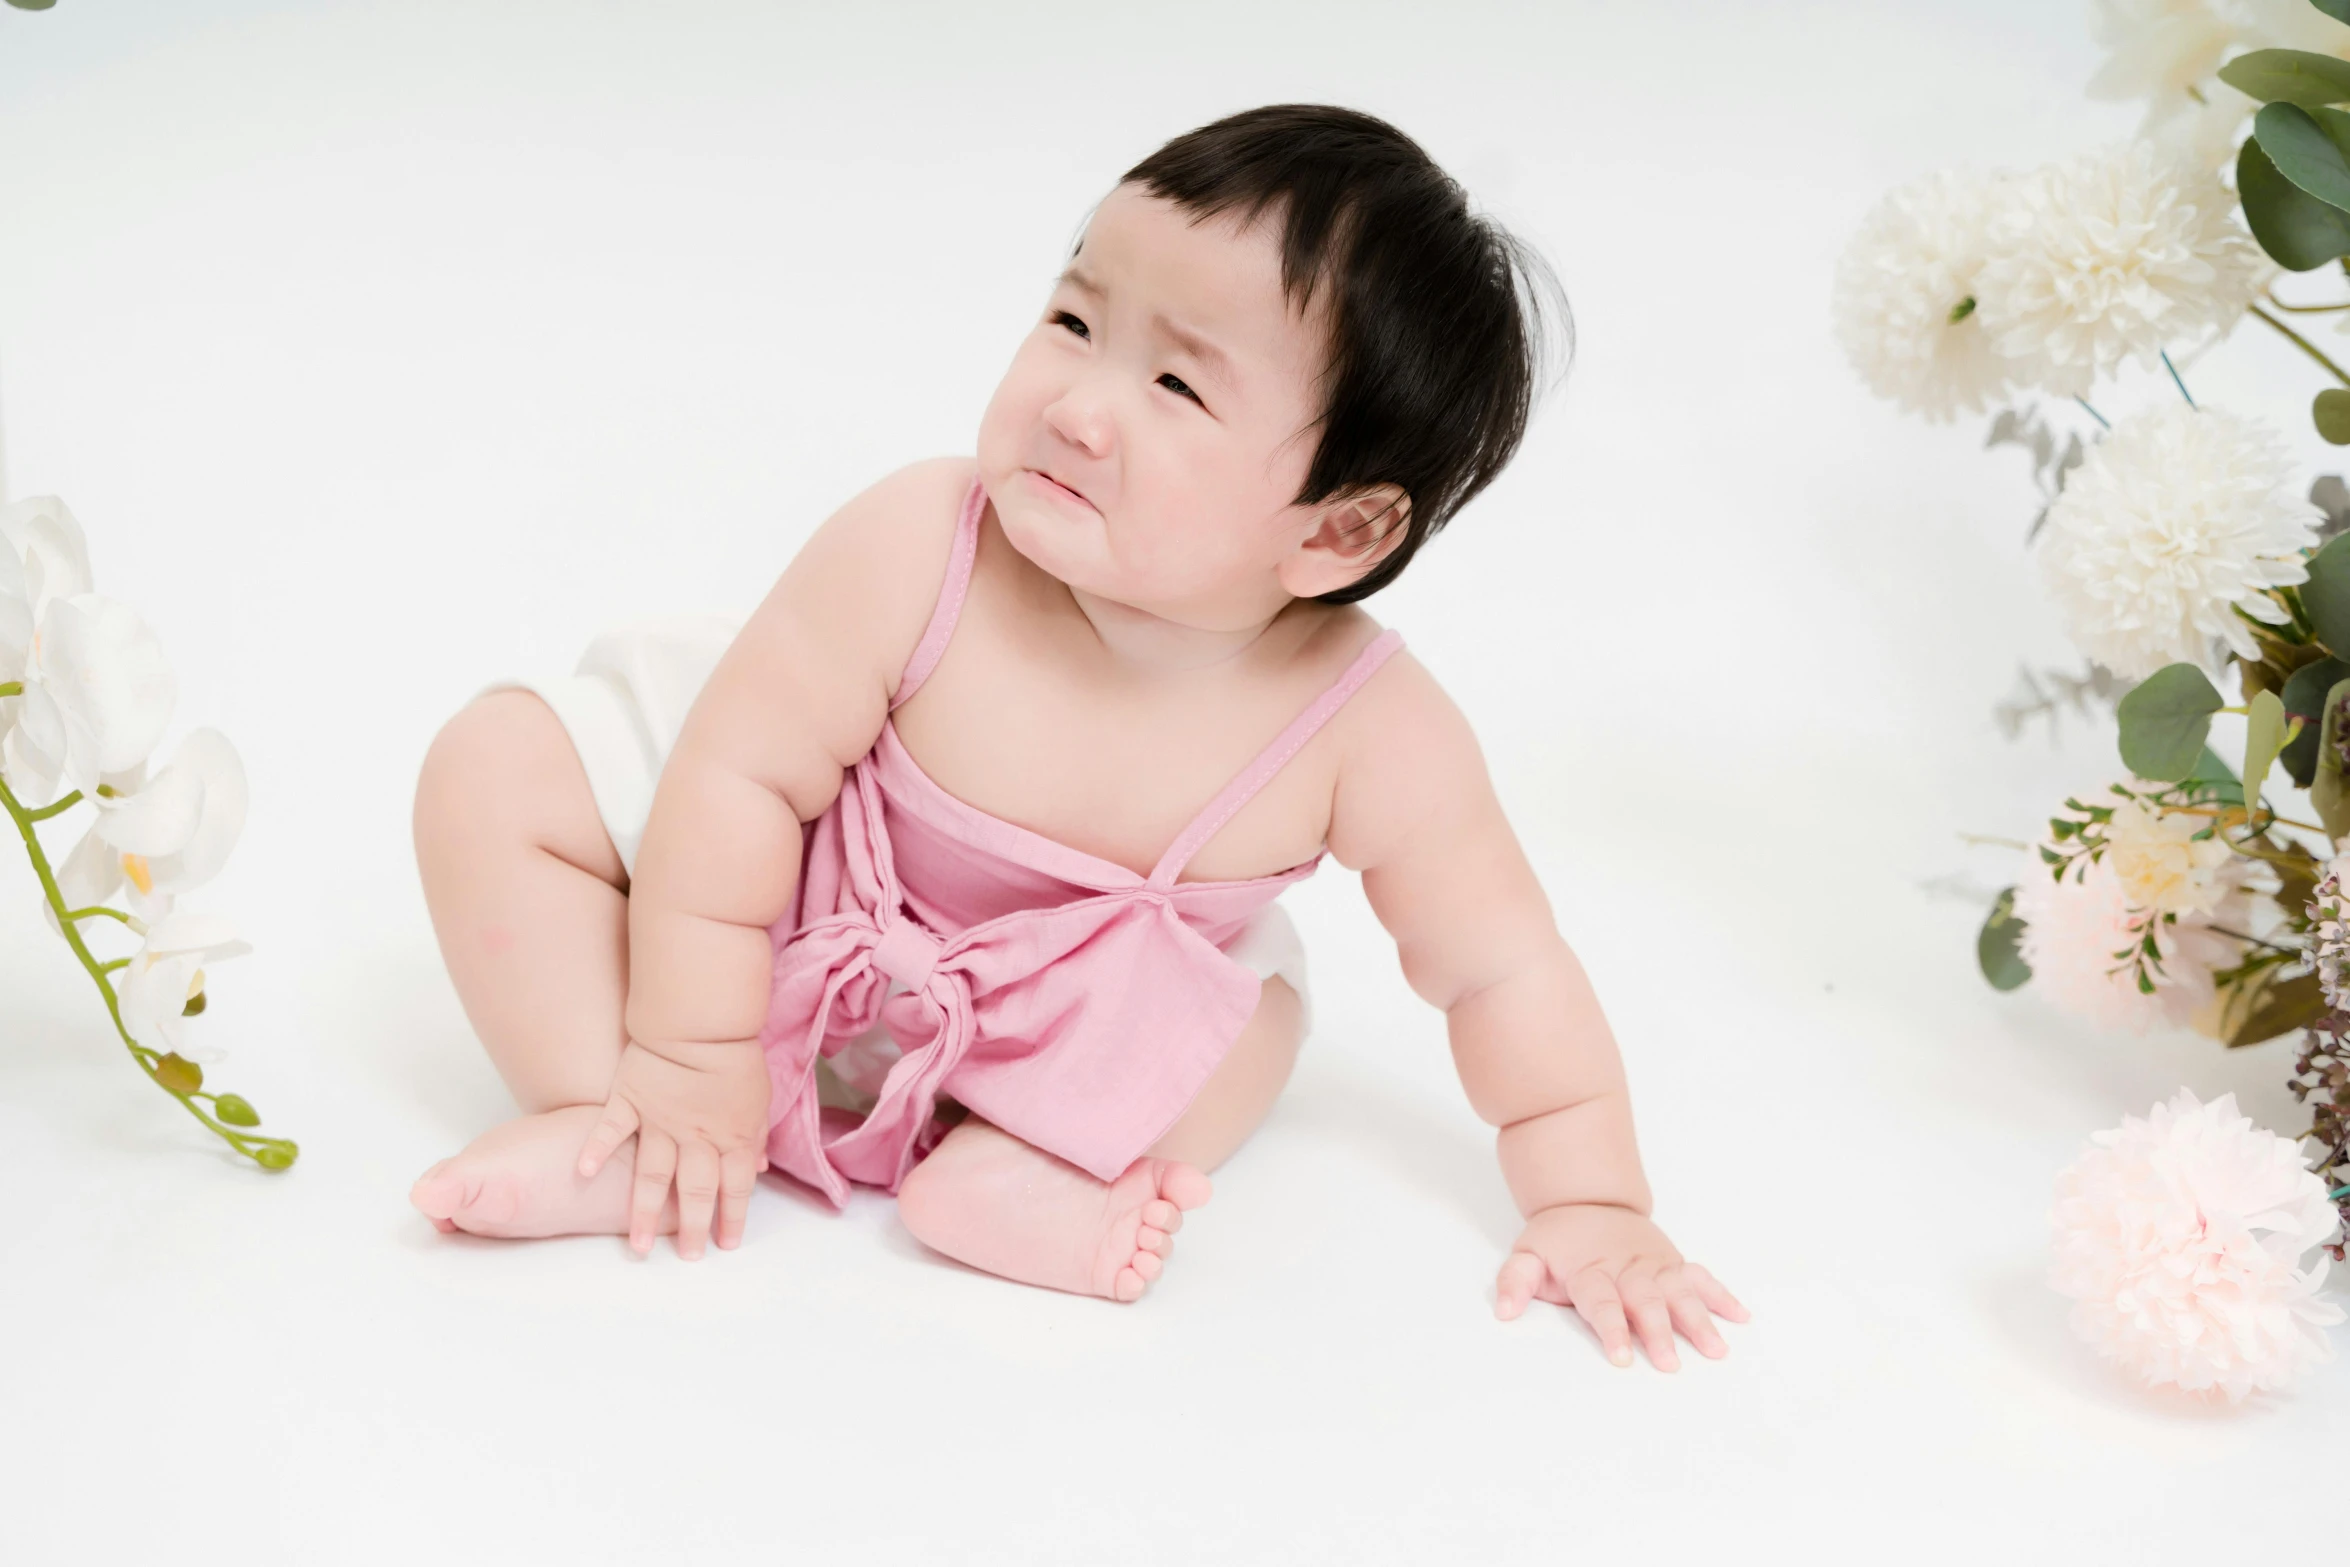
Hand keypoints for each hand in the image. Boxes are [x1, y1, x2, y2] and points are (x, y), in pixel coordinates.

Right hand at [576, 1037, 772, 1259]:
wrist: (703, 1019)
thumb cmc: (735, 1055)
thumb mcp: (759, 1097)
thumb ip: (754, 1134)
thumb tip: (758, 1166)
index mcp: (731, 1135)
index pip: (735, 1187)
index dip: (732, 1218)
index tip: (727, 1244)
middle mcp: (695, 1137)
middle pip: (694, 1192)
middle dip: (691, 1229)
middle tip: (687, 1258)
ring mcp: (659, 1120)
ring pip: (651, 1175)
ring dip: (643, 1213)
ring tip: (636, 1247)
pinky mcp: (630, 1099)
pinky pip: (610, 1129)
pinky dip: (596, 1149)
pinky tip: (586, 1174)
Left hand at [1494, 1203, 1748, 1370]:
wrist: (1587, 1197)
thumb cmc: (1558, 1238)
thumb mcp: (1527, 1255)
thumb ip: (1515, 1282)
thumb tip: (1504, 1311)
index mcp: (1591, 1270)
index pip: (1602, 1302)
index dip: (1611, 1329)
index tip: (1620, 1358)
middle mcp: (1628, 1268)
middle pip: (1646, 1301)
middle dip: (1659, 1332)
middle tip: (1670, 1364)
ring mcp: (1655, 1265)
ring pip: (1680, 1292)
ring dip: (1699, 1320)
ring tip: (1716, 1349)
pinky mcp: (1673, 1263)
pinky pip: (1701, 1278)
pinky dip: (1722, 1296)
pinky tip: (1740, 1317)